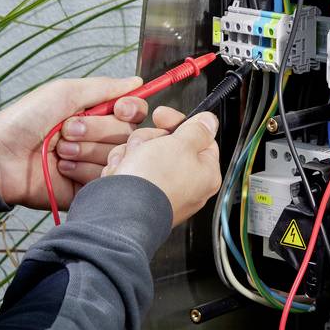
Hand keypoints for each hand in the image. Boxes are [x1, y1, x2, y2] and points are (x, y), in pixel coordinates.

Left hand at [0, 76, 148, 210]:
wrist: (0, 157)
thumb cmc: (25, 120)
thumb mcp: (64, 92)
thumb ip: (104, 87)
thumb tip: (137, 81)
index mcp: (95, 114)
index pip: (133, 111)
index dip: (130, 109)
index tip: (119, 108)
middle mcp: (98, 138)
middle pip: (126, 134)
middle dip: (96, 130)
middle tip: (67, 131)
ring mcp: (94, 164)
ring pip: (116, 157)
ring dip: (85, 151)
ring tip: (59, 151)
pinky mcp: (87, 188)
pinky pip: (104, 179)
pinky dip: (83, 171)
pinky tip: (62, 168)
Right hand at [101, 106, 220, 226]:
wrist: (120, 212)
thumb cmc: (154, 183)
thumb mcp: (181, 144)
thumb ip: (198, 130)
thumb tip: (210, 121)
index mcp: (205, 174)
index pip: (199, 139)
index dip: (179, 123)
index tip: (163, 116)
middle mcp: (186, 186)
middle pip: (169, 145)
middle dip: (150, 139)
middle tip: (144, 145)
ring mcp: (161, 192)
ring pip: (145, 155)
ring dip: (132, 152)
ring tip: (129, 162)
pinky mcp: (138, 197)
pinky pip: (130, 171)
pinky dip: (122, 168)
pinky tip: (120, 173)